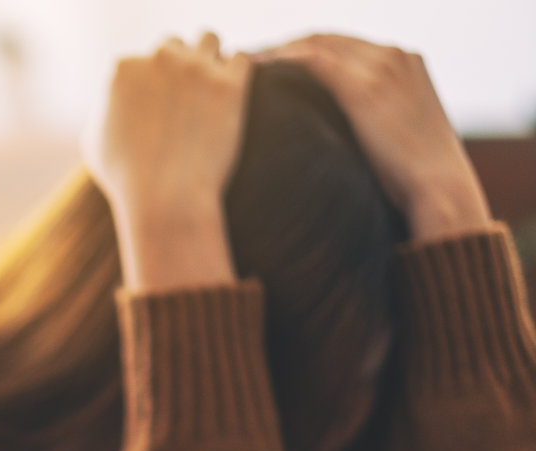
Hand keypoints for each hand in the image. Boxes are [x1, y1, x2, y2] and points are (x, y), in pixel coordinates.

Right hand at [85, 33, 250, 290]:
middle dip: (176, 68)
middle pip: (172, 45)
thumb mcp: (94, 143)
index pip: (137, 60)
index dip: (146, 82)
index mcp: (122, 69)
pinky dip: (235, 72)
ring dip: (208, 60)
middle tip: (183, 99)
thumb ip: (104, 110)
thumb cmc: (125, 180)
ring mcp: (195, 68)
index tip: (155, 106)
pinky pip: (240, 57)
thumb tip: (114, 103)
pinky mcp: (228, 84)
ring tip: (209, 89)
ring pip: (208, 39)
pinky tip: (229, 95)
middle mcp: (158, 59)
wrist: (164, 199)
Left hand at [260, 35, 489, 241]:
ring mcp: (381, 65)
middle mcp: (393, 54)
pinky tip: (252, 73)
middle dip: (281, 47)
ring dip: (273, 52)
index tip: (267, 63)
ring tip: (237, 65)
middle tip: (241, 61)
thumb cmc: (412, 178)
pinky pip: (312, 60)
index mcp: (404, 61)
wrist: (438, 188)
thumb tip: (324, 133)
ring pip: (314, 43)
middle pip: (324, 38)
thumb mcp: (394, 135)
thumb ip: (368, 118)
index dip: (300, 50)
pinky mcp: (365, 85)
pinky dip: (280, 61)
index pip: (341, 44)